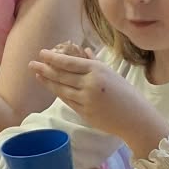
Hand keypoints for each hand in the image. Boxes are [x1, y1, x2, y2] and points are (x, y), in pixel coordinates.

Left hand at [29, 46, 160, 151]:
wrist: (136, 119)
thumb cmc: (127, 95)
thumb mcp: (112, 74)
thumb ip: (95, 62)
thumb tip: (84, 50)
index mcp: (97, 70)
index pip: (69, 62)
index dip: (53, 58)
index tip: (42, 53)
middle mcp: (90, 83)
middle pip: (61, 75)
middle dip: (45, 68)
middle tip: (31, 64)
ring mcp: (86, 100)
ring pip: (61, 88)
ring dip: (48, 81)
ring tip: (37, 74)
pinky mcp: (85, 113)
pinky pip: (68, 101)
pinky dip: (59, 93)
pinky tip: (52, 87)